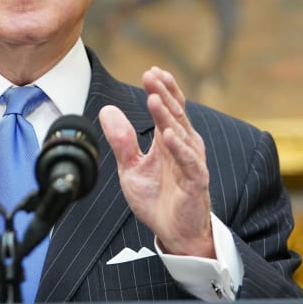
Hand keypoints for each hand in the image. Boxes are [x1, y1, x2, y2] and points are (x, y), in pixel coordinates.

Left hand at [99, 67, 213, 257]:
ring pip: (181, 132)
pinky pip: (188, 161)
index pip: (169, 107)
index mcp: (169, 140)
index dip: (162, 88)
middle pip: (175, 113)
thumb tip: (107, 110)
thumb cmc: (157, 199)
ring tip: (154, 98)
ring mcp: (191, 162)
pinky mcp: (195, 181)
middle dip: (163, 93)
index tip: (150, 71)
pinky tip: (168, 134)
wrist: (174, 233)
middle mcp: (184, 146)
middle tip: (151, 75)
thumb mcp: (131, 168)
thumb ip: (121, 140)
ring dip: (168, 115)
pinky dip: (179, 147)